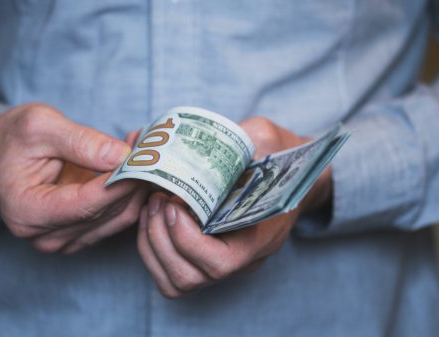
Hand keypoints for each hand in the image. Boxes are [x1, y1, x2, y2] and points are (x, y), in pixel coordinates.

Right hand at [0, 103, 146, 253]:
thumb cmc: (12, 137)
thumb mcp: (39, 125)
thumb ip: (80, 141)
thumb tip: (121, 155)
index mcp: (27, 211)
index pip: (85, 205)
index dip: (119, 184)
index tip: (145, 161)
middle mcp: (44, 235)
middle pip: (104, 215)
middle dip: (133, 181)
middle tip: (153, 148)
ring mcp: (62, 239)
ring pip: (116, 219)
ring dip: (135, 186)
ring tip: (144, 150)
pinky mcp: (78, 234)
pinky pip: (114, 217)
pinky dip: (128, 192)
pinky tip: (133, 165)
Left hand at [137, 117, 332, 297]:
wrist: (288, 175)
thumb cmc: (274, 155)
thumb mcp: (262, 137)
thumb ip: (236, 140)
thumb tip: (193, 138)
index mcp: (260, 236)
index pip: (220, 262)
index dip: (187, 239)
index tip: (173, 202)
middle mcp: (240, 261)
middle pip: (189, 277)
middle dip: (161, 237)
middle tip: (156, 198)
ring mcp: (221, 265)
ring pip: (174, 282)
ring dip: (151, 244)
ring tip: (151, 205)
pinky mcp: (202, 262)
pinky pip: (169, 277)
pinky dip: (150, 250)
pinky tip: (151, 216)